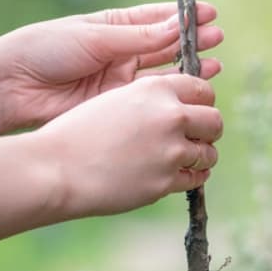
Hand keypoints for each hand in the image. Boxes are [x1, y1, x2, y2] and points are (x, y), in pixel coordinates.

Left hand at [0, 2, 223, 128]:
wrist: (13, 87)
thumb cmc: (46, 50)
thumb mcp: (96, 37)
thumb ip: (139, 38)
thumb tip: (177, 27)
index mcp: (113, 28)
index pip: (155, 20)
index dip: (183, 18)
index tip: (209, 14)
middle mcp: (120, 54)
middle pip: (164, 47)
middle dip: (192, 42)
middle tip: (217, 38)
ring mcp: (120, 81)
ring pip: (163, 74)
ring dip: (188, 69)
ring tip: (214, 63)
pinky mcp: (118, 107)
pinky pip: (151, 100)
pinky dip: (172, 95)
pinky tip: (192, 89)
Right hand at [0, 74, 221, 243]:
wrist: (57, 168)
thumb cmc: (78, 132)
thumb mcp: (116, 99)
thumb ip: (151, 100)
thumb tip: (180, 109)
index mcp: (156, 89)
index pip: (202, 89)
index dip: (203, 100)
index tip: (197, 109)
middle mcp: (169, 116)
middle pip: (214, 120)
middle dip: (209, 129)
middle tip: (198, 136)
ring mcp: (170, 151)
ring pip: (209, 153)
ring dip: (203, 155)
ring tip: (189, 158)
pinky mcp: (165, 182)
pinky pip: (196, 179)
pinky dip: (194, 176)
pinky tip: (184, 174)